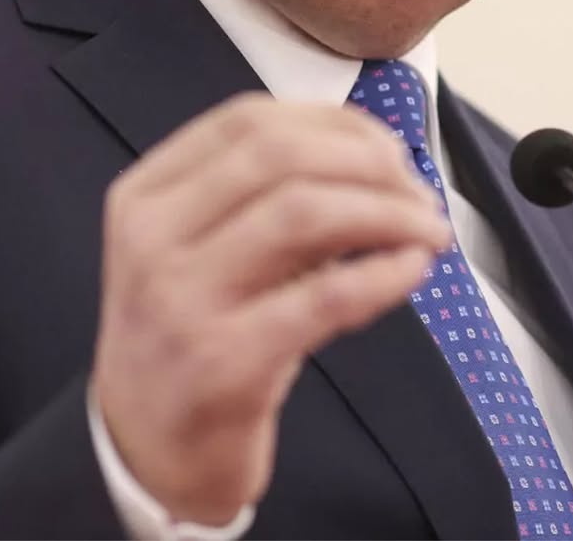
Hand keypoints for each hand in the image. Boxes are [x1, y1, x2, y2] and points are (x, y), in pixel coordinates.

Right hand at [91, 93, 450, 525]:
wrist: (143, 452)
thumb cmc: (191, 333)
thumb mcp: (204, 248)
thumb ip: (269, 196)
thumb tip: (379, 159)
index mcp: (146, 194)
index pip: (248, 120)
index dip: (334, 123)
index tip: (389, 149)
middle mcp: (152, 236)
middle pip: (279, 154)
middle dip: (369, 162)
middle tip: (419, 192)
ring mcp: (181, 298)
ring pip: (303, 212)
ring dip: (387, 212)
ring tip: (429, 231)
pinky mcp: (222, 361)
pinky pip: (324, 296)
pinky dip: (383, 273)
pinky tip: (412, 270)